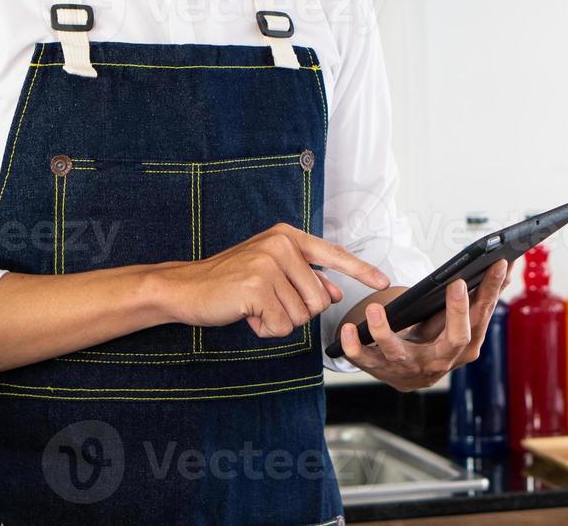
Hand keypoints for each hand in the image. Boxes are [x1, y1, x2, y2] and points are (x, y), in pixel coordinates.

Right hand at [152, 223, 389, 336]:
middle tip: (265, 302)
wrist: (185, 288)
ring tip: (253, 306)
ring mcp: (269, 263)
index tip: (382, 282)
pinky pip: (281, 326)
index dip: (360, 271)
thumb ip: (304, 280)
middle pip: (318, 299)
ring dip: (278, 321)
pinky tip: (246, 315)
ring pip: (300, 315)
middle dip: (295, 312)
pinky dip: (265, 330)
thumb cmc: (229, 281)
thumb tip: (334, 292)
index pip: (333, 255)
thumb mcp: (271, 274)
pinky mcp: (257, 286)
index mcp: (287, 236)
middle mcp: (281, 244)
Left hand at [338, 260, 509, 390]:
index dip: (492, 291)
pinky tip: (347, 329)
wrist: (409, 373)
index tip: (498, 263)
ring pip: (399, 353)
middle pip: (457, 340)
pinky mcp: (381, 370)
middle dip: (458, 312)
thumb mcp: (460, 321)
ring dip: (385, 332)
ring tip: (376, 308)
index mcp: (466, 347)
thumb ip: (481, 296)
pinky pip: (365, 361)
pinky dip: (354, 347)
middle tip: (457, 283)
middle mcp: (441, 361)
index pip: (483, 317)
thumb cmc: (437, 338)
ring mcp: (409, 368)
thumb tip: (508, 266)